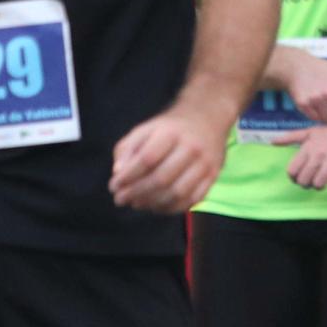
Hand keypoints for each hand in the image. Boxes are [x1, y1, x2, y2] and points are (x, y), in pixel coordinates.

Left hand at [110, 105, 226, 213]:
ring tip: (136, 203)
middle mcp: (191, 147)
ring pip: (177, 193)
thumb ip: (127, 149)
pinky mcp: (213, 176)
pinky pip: (191, 200)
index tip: (113, 186)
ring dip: (152, 203)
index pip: (147, 159)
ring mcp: (205, 163)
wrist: (208, 118)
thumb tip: (119, 173)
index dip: (128, 176)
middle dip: (136, 193)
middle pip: (161, 178)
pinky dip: (171, 208)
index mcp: (171, 132)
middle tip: (120, 199)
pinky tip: (155, 206)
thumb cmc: (170, 128)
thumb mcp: (145, 129)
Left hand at [278, 123, 326, 190]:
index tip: (301, 176)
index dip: (294, 178)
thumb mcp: (311, 132)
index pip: (292, 171)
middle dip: (307, 184)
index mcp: (308, 147)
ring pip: (319, 184)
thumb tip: (272, 142)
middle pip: (304, 181)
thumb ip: (291, 137)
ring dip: (321, 185)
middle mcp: (318, 153)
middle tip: (314, 179)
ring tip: (325, 179)